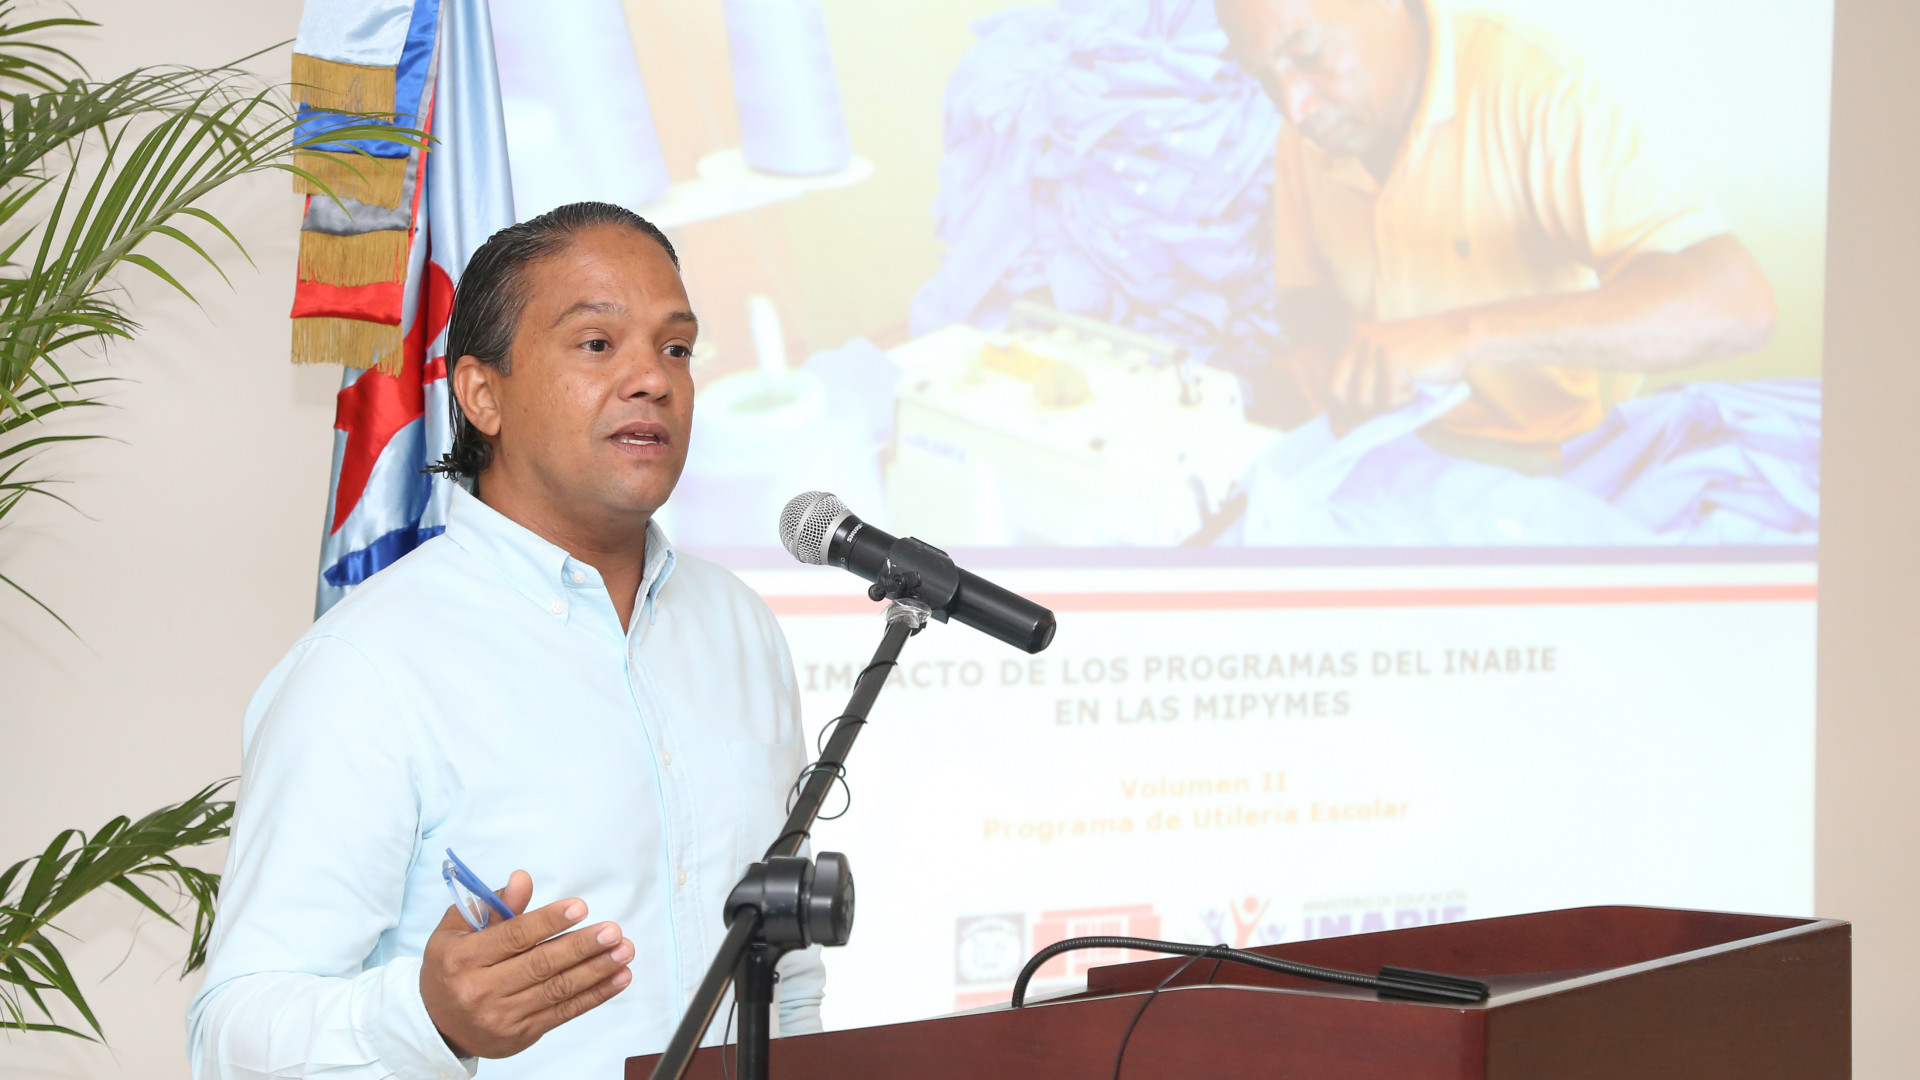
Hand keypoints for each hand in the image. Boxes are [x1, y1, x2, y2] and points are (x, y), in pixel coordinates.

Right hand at [420, 870, 633, 1058]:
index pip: (513, 937)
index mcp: (463, 958)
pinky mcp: (521, 1034)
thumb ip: (492, 906)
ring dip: (596, 970)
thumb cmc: (451, 968)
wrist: (436, 1025)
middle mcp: (481, 990)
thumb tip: (523, 879)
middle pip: (540, 965)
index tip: (580, 908)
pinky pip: (563, 1012)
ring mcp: (502, 1016)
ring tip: (624, 951)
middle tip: (613, 931)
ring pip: (557, 990)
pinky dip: (595, 995)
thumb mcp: (458, 931)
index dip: (548, 921)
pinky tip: (618, 978)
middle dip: (581, 947)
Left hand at [1328, 314, 1474, 424]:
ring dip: (1387, 407)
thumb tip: (1342, 425)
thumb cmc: (1426, 357)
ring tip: (1406, 392)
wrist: (1463, 335)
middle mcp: (1358, 338)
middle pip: (1338, 391)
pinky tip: (1417, 384)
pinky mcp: (1392, 359)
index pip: (1331, 381)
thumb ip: (1362, 386)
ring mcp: (1374, 347)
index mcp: (1353, 336)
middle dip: (1354, 413)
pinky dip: (1405, 401)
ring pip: (1364, 400)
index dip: (1335, 410)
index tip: (1340, 431)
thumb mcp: (1385, 367)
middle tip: (1371, 422)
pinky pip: (1388, 399)